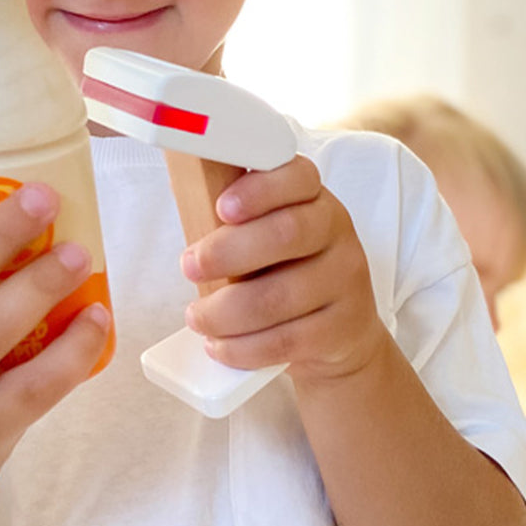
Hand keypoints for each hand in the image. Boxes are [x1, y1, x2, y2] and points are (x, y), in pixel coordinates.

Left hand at [180, 155, 386, 382]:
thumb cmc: (286, 272)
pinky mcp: (341, 329)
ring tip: (197, 317)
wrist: (340, 331)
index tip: (221, 207)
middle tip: (189, 267)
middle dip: (226, 252)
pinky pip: (284, 341)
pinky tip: (219, 345)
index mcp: (313, 198)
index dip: (259, 190)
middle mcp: (337, 233)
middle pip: (286, 234)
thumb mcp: (266, 234)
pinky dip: (242, 347)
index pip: (297, 177)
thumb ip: (234, 214)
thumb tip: (180, 187)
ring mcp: (345, 282)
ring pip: (278, 297)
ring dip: (224, 312)